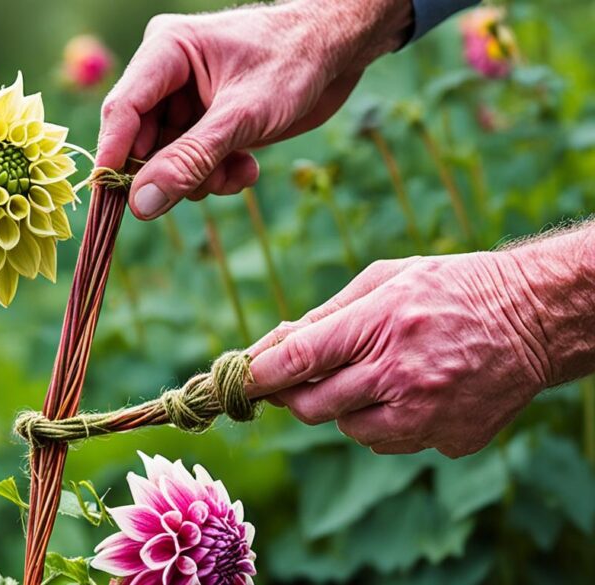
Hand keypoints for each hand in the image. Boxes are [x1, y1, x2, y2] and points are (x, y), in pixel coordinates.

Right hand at [97, 0, 410, 219]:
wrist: (341, 51)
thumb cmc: (295, 62)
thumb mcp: (242, 117)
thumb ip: (190, 160)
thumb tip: (140, 204)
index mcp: (165, 52)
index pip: (121, 110)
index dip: (114, 156)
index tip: (112, 200)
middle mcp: (167, 76)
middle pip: (142, 142)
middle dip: (174, 172)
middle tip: (204, 185)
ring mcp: (186, 100)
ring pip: (168, 159)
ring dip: (202, 177)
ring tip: (238, 171)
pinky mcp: (206, 121)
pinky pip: (193, 162)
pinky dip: (218, 174)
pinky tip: (247, 168)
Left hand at [244, 229, 594, 456]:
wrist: (535, 317)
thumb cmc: (451, 287)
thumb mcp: (387, 279)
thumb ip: (326, 314)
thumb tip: (272, 344)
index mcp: (381, 324)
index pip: (298, 359)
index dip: (258, 374)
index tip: (234, 380)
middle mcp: (401, 375)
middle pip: (312, 407)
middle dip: (293, 395)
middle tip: (298, 378)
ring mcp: (426, 414)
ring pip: (348, 430)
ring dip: (344, 408)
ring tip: (374, 374)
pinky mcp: (448, 439)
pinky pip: (389, 443)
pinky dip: (384, 422)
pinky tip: (408, 392)